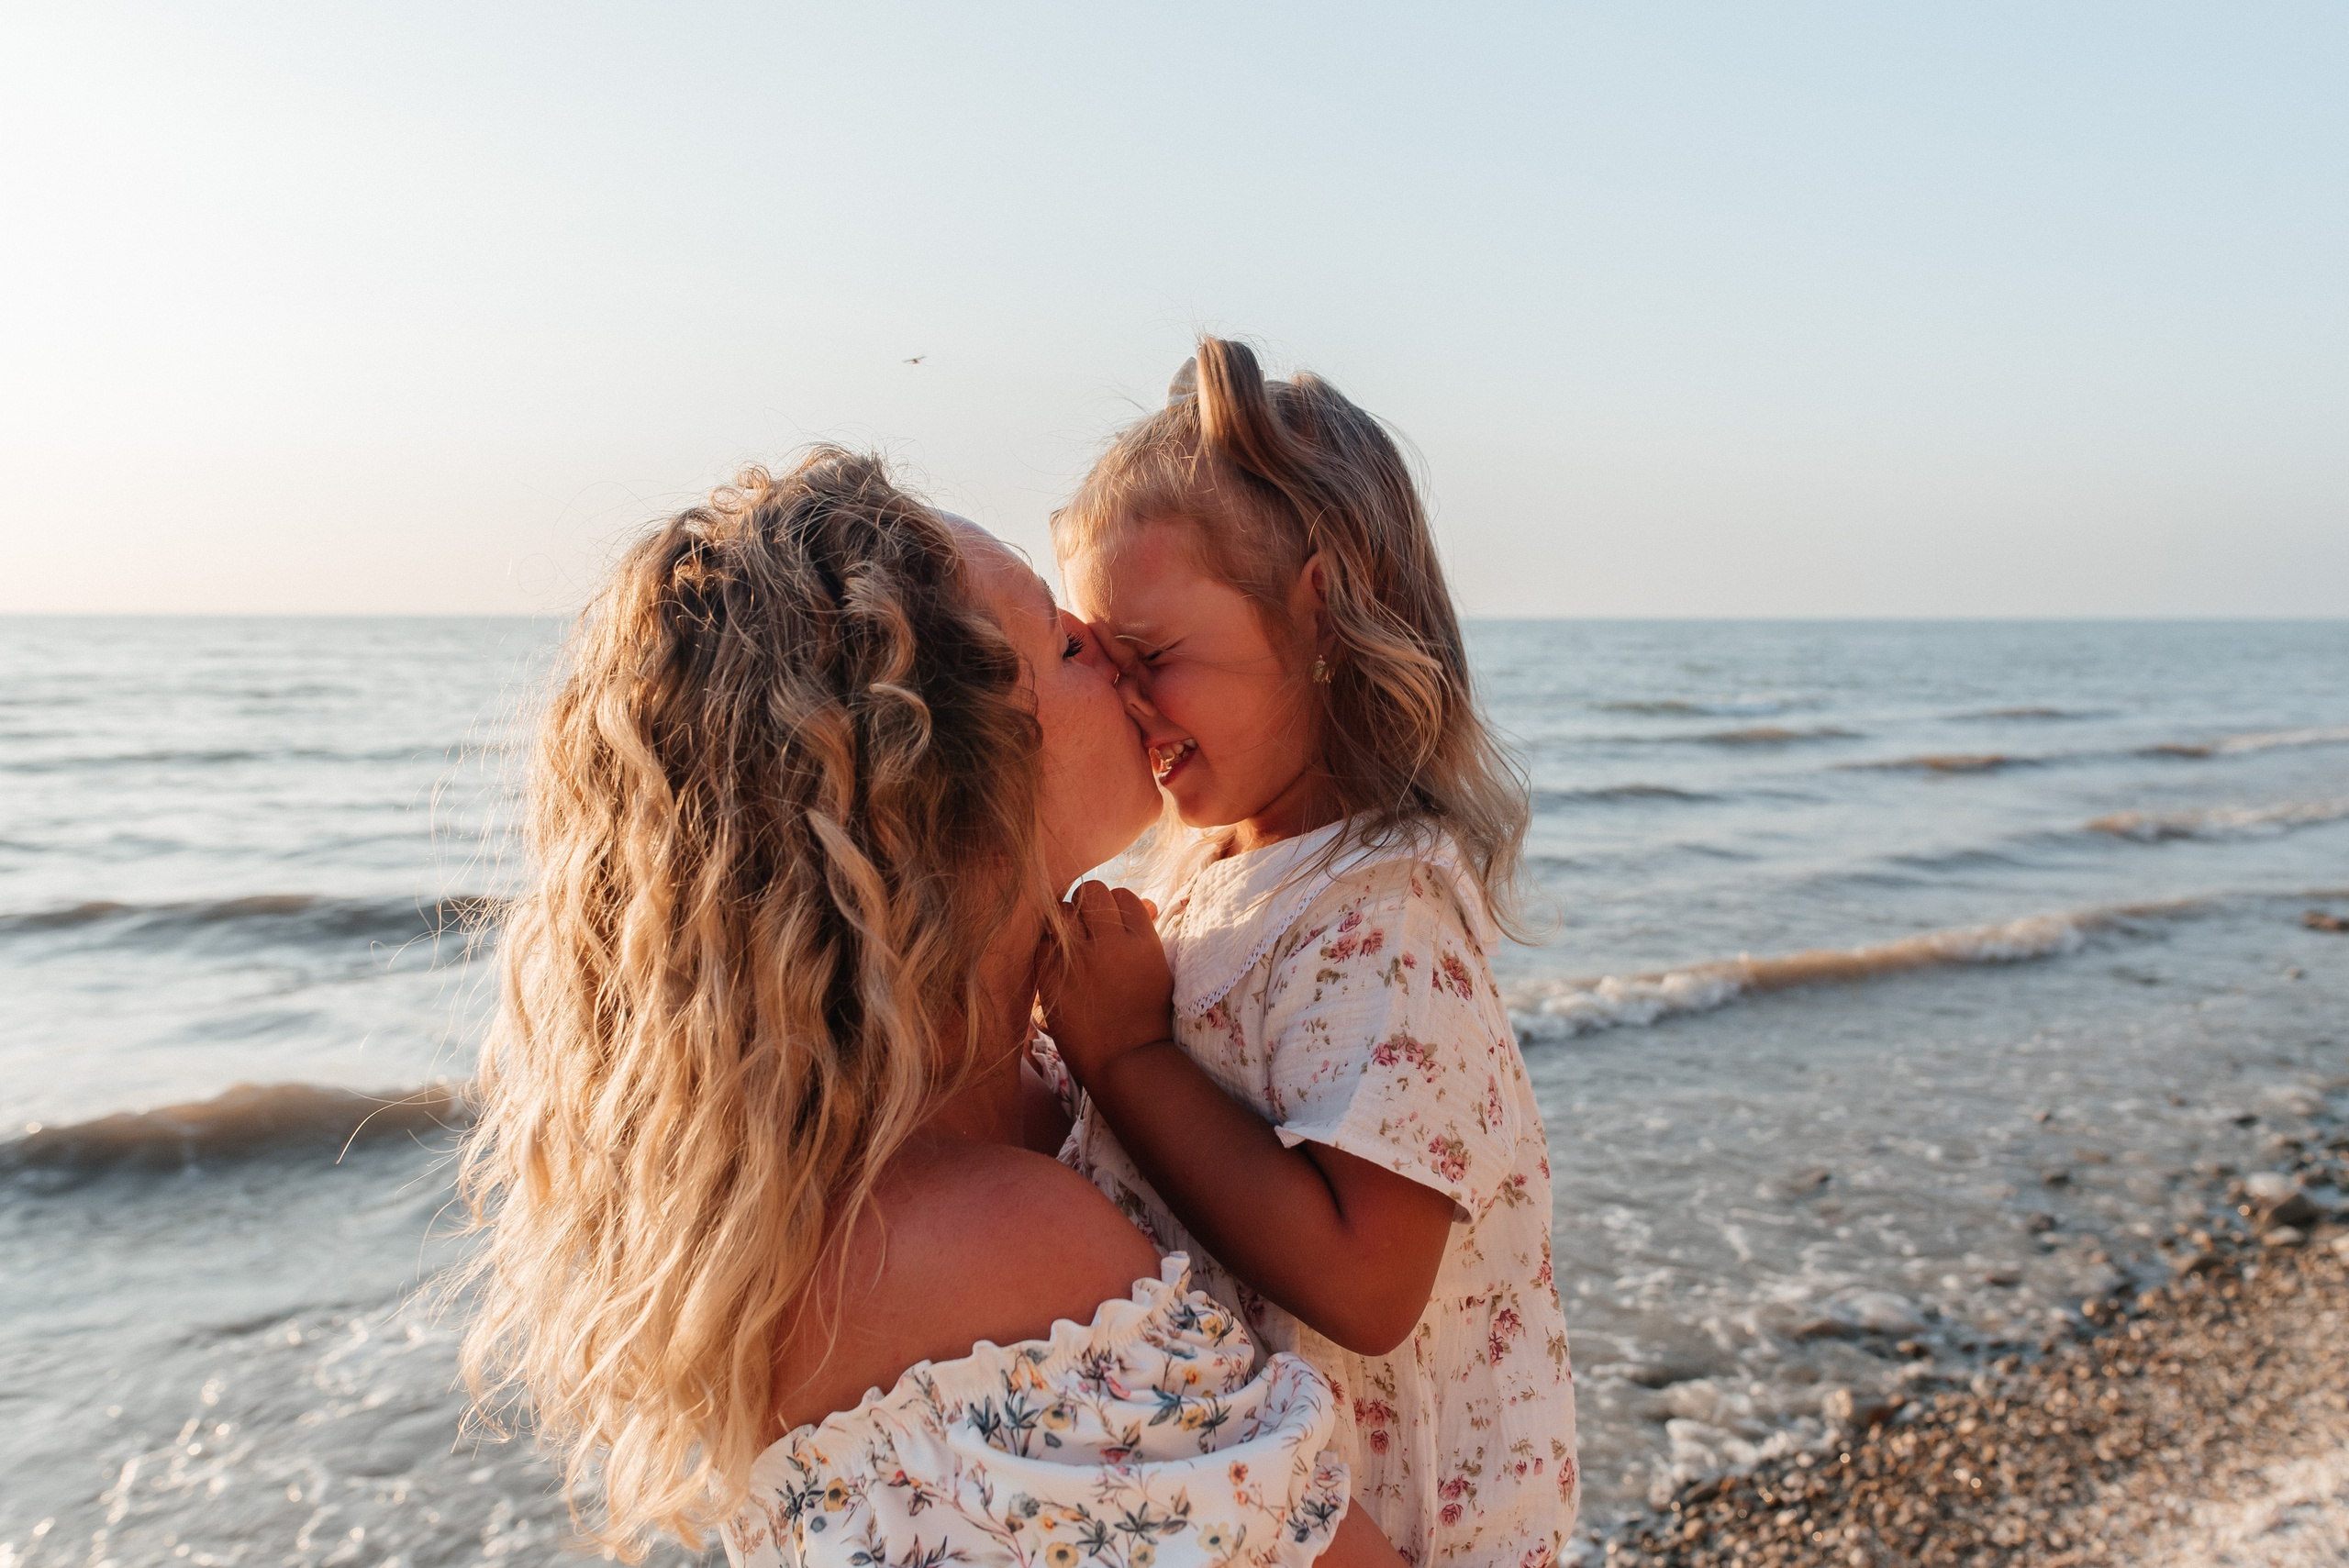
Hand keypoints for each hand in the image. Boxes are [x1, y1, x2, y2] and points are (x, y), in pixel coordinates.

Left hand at [1037, 882, 1174, 1090]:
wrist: (1125, 1060)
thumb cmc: (1145, 1016)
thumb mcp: (1157, 970)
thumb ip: (1147, 933)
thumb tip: (1146, 901)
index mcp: (1143, 942)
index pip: (1123, 896)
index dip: (1114, 908)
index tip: (1111, 925)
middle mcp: (1113, 944)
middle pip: (1091, 892)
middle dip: (1087, 906)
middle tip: (1087, 929)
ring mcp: (1081, 960)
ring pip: (1063, 910)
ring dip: (1066, 922)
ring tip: (1070, 944)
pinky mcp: (1053, 977)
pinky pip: (1042, 942)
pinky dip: (1048, 949)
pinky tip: (1057, 965)